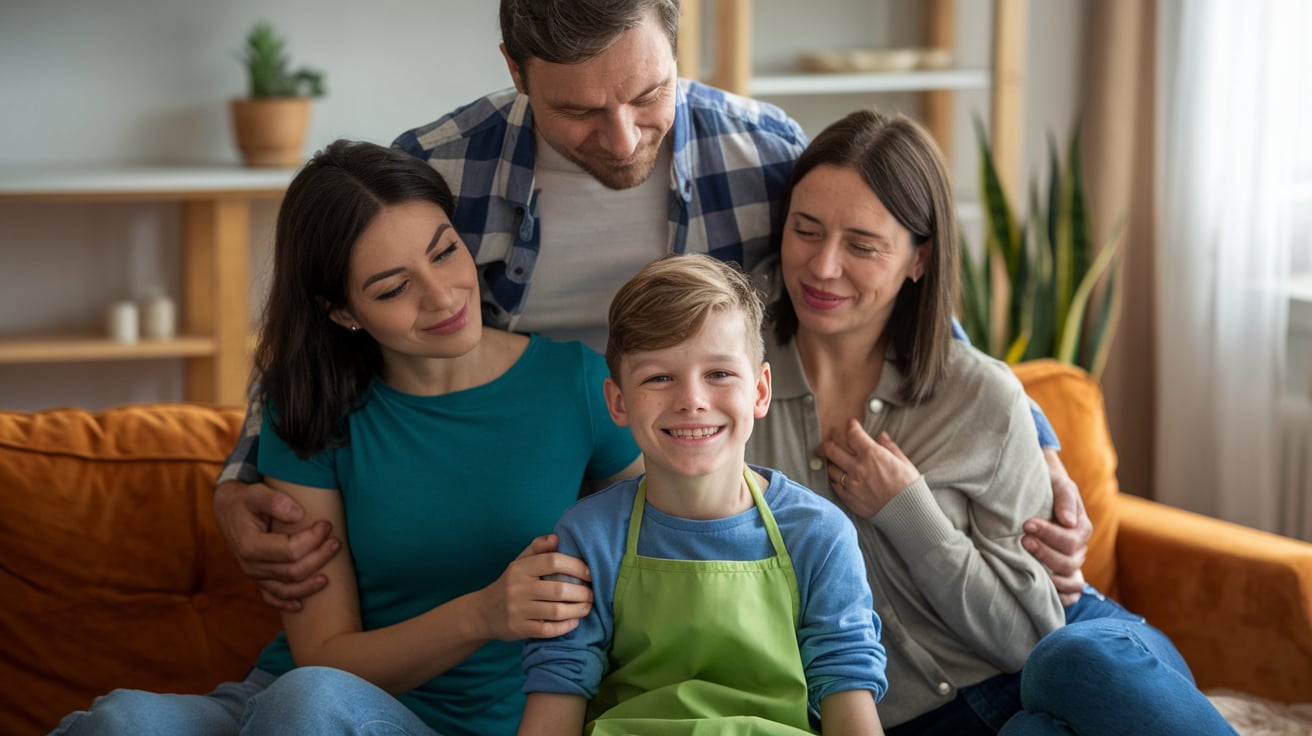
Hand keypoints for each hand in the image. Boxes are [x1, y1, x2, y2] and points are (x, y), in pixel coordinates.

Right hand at [213, 479, 340, 610]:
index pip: (289, 551)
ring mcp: (254, 575)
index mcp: (249, 544)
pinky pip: (272, 597)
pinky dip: (286, 603)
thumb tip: (298, 515)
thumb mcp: (256, 493)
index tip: (326, 524)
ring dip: (309, 585)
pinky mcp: (257, 579)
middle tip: (336, 542)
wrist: (229, 510)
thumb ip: (275, 501)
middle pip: (292, 571)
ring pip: (286, 589)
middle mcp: (249, 565)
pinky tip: (301, 606)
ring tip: (329, 577)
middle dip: (318, 558)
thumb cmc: (245, 500)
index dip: (312, 540)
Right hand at [475, 534, 594, 640]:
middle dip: (582, 592)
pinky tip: (574, 622)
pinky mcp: (518, 629)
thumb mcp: (519, 562)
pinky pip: (548, 629)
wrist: (483, 613)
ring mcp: (517, 610)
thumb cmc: (509, 584)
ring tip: (587, 607)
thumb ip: (537, 547)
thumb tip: (557, 537)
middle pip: (559, 589)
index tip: (589, 574)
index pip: (553, 561)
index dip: (576, 566)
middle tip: (592, 594)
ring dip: (578, 610)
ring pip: (556, 610)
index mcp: (520, 568)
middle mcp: (517, 588)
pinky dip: (565, 626)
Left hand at [824, 420, 920, 517]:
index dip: (851, 426)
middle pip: (832, 450)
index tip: (851, 424)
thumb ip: (890, 447)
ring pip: (830, 468)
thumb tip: (882, 436)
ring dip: (830, 462)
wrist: (908, 512)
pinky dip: (834, 479)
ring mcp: (851, 484)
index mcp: (872, 455)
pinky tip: (837, 476)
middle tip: (831, 440)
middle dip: (830, 442)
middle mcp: (858, 468)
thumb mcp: (903, 462)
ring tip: (833, 459)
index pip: (853, 434)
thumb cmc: (909, 487)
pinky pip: (834, 485)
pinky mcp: (849, 498)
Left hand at [1022, 449, 1091, 604]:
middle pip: (1068, 563)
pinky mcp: (1061, 576)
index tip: (1026, 524)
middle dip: (1044, 553)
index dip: (1048, 534)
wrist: (1041, 493)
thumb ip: (1065, 498)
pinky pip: (1070, 595)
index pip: (1070, 540)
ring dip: (1051, 577)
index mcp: (1081, 529)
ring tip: (1028, 566)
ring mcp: (1071, 565)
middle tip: (1023, 540)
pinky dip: (1061, 597)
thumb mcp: (1058, 484)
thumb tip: (1068, 522)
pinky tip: (1042, 590)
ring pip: (1071, 582)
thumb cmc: (1049, 486)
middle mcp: (1079, 550)